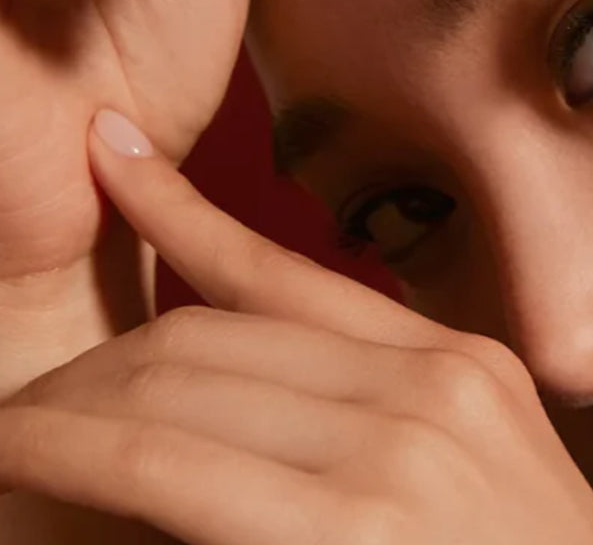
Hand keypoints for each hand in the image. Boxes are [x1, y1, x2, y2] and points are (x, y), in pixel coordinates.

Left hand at [0, 113, 592, 544]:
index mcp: (454, 364)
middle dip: (100, 359)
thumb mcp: (475, 478)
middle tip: (31, 393)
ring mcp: (394, 452)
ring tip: (16, 428)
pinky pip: (170, 469)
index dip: (181, 208)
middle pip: (211, 330)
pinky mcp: (349, 526)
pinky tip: (28, 453)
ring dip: (73, 405)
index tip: (111, 156)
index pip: (284, 270)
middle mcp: (428, 384)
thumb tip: (245, 406)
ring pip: (180, 382)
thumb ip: (378, 423)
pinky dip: (80, 454)